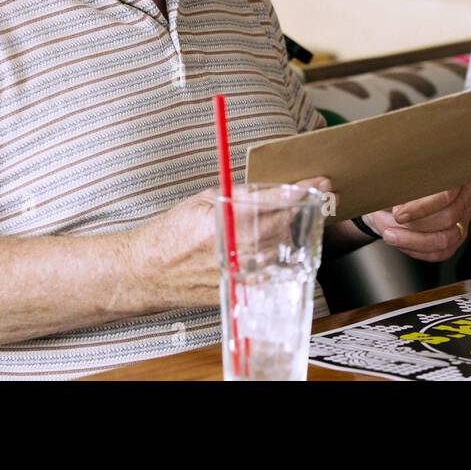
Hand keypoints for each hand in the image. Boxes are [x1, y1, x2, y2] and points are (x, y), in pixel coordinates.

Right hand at [135, 177, 331, 309]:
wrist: (149, 272)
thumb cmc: (171, 233)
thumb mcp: (203, 201)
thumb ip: (240, 196)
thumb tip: (273, 191)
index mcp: (225, 223)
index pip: (275, 203)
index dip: (301, 191)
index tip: (319, 182)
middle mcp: (236, 251)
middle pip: (286, 227)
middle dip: (306, 210)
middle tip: (321, 197)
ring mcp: (240, 273)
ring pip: (283, 250)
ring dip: (295, 232)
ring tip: (300, 218)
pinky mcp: (241, 289)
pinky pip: (272, 269)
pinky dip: (281, 254)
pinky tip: (282, 243)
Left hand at [364, 184, 470, 261]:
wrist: (390, 200)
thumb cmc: (397, 186)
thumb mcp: (397, 181)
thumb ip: (401, 188)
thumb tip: (397, 202)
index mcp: (453, 175)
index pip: (446, 194)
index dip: (421, 207)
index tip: (398, 212)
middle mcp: (463, 196)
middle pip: (448, 217)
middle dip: (416, 224)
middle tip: (393, 222)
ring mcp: (462, 219)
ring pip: (444, 239)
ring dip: (413, 240)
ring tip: (390, 235)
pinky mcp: (455, 239)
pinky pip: (439, 253)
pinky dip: (416, 250)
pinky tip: (401, 243)